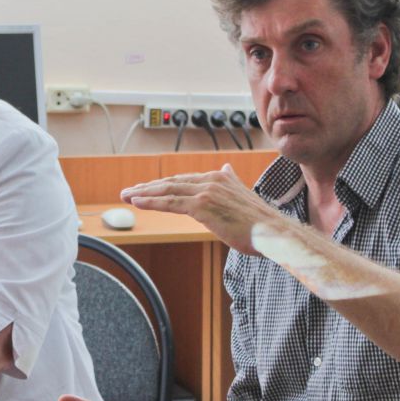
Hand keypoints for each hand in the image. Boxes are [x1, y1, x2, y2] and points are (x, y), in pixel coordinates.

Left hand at [121, 163, 276, 254]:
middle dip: (147, 187)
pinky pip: (171, 203)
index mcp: (218, 178)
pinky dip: (152, 202)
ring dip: (143, 194)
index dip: (162, 185)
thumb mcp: (243, 195)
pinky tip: (137, 202)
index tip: (145, 189)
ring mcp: (206, 192)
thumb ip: (231, 181)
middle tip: (127, 191)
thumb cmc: (260, 222)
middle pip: (171, 183)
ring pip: (167, 191)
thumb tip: (226, 168)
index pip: (183, 180)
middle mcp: (211, 180)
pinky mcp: (203, 206)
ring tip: (126, 197)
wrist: (273, 232)